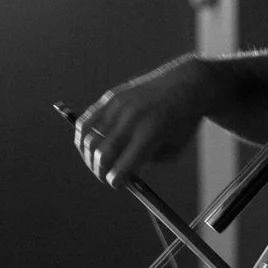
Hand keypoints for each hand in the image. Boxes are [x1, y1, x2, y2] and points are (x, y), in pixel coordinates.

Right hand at [74, 54, 213, 186]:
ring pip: (89, 139)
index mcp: (150, 135)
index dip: (115, 181)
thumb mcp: (175, 148)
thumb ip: (148, 163)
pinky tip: (87, 146)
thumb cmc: (183, 121)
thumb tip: (120, 172)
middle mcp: (131, 120)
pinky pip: (85, 121)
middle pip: (102, 155)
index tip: (116, 184)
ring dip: (88, 157)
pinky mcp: (110, 98)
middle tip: (104, 177)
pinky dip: (82, 137)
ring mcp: (118, 107)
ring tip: (96, 163)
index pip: (122, 167)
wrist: (186, 83)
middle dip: (100, 171)